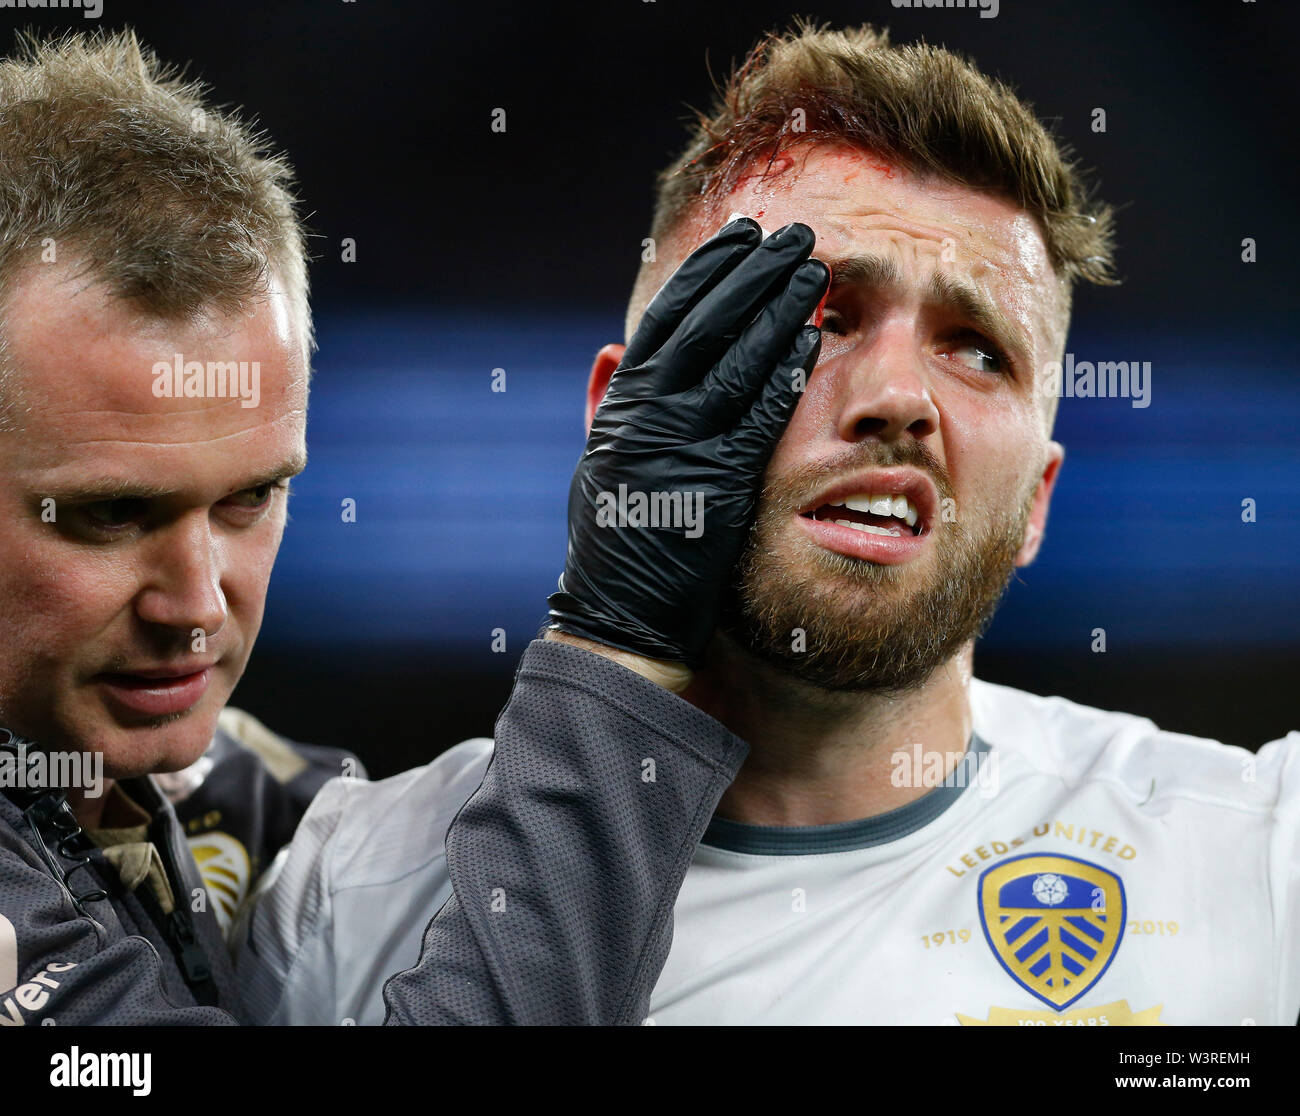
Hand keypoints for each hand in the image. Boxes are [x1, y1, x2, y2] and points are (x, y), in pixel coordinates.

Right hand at [546, 217, 827, 668]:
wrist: (619, 620)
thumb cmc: (615, 544)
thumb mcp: (598, 465)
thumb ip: (609, 406)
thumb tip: (611, 351)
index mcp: (621, 408)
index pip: (668, 319)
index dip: (709, 273)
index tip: (742, 237)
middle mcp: (648, 417)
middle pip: (707, 324)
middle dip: (754, 273)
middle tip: (796, 236)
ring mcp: (682, 448)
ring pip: (735, 360)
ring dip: (779, 309)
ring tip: (815, 270)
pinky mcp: (718, 483)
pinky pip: (757, 416)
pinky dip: (784, 373)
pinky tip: (813, 338)